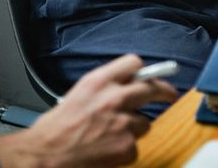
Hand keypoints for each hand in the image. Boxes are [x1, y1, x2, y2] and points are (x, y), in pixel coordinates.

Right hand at [0, 55, 177, 167]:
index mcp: (99, 81)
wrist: (47, 153)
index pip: (133, 63)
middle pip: (153, 88)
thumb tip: (123, 85)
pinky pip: (135, 146)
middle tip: (170, 94)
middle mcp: (114, 98)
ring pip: (144, 123)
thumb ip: (103, 87)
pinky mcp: (127, 146)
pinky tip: (108, 150)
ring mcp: (123, 123)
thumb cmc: (56, 128)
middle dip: (165, 91)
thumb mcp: (78, 94)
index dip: (144, 70)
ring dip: (133, 128)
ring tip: (112, 135)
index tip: (151, 75)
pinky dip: (125, 150)